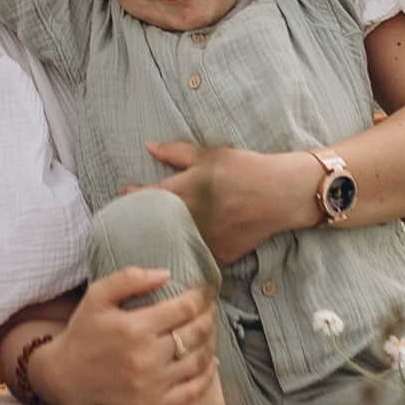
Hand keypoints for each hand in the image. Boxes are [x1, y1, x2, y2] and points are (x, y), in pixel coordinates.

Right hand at [30, 266, 217, 404]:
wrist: (68, 375)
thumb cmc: (85, 331)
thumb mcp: (97, 296)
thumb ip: (129, 279)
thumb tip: (166, 274)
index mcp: (134, 327)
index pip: (185, 308)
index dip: (202, 297)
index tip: (206, 291)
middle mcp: (146, 357)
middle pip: (196, 332)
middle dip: (209, 316)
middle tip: (210, 309)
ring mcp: (151, 384)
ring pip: (199, 360)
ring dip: (211, 342)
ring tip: (209, 331)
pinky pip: (193, 391)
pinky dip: (208, 374)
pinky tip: (210, 361)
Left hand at [143, 141, 320, 254]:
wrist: (282, 193)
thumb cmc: (246, 168)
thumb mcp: (211, 153)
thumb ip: (177, 152)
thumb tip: (149, 147)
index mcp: (188, 190)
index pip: (150, 196)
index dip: (133, 197)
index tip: (123, 196)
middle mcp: (193, 217)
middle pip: (156, 224)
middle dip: (142, 222)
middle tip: (131, 222)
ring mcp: (207, 238)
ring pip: (175, 245)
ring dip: (161, 242)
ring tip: (149, 240)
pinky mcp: (222, 254)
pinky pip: (199, 258)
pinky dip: (188, 256)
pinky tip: (177, 258)